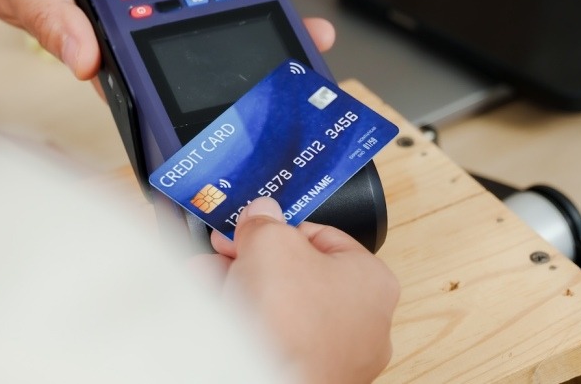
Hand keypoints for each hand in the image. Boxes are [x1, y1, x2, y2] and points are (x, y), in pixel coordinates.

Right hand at [209, 197, 399, 383]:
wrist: (272, 378)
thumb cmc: (290, 318)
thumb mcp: (269, 240)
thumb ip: (265, 220)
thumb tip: (261, 213)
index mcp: (372, 280)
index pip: (322, 237)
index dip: (279, 228)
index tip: (252, 228)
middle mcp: (364, 320)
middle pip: (297, 273)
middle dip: (252, 260)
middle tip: (226, 252)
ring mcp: (337, 352)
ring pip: (282, 307)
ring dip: (242, 287)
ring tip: (208, 278)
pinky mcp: (309, 372)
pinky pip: (275, 335)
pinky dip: (246, 320)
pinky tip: (217, 308)